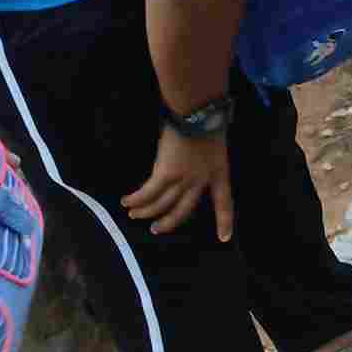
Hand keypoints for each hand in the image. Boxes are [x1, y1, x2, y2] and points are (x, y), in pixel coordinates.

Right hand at [124, 126, 234, 240]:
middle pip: (185, 210)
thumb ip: (204, 155)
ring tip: (135, 215)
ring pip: (163, 204)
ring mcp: (183, 179)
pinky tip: (127, 201)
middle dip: (169, 222)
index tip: (224, 239)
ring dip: (146, 212)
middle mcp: (202, 181)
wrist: (197, 112)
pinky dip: (136, 199)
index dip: (224, 221)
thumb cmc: (207, 118)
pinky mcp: (165, 173)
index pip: (225, 201)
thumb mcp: (214, 141)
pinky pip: (149, 192)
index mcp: (219, 172)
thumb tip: (189, 159)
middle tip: (156, 229)